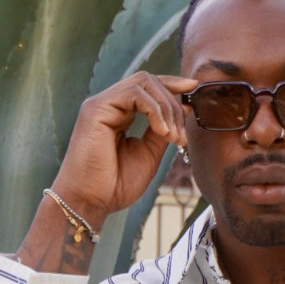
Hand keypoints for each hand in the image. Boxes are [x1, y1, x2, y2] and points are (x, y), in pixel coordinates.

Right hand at [50, 72, 197, 228]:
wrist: (91, 201)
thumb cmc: (116, 184)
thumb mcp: (149, 153)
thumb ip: (163, 130)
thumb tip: (184, 108)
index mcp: (120, 114)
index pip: (148, 88)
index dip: (172, 85)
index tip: (193, 90)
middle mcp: (110, 105)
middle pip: (149, 81)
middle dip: (173, 103)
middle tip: (181, 137)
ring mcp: (102, 104)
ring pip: (143, 83)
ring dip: (166, 108)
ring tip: (172, 137)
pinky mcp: (96, 108)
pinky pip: (134, 93)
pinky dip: (154, 109)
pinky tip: (161, 131)